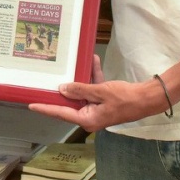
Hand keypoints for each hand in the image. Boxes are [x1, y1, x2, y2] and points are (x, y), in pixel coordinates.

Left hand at [29, 55, 166, 132]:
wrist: (147, 98)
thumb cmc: (124, 98)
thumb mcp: (100, 92)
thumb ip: (80, 90)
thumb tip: (62, 89)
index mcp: (87, 119)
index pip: (61, 113)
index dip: (46, 108)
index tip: (31, 104)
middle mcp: (90, 116)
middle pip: (71, 102)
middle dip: (63, 88)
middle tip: (47, 80)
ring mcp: (97, 108)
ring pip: (83, 92)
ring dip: (82, 77)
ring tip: (76, 63)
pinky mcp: (105, 101)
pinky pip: (94, 88)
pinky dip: (93, 76)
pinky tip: (93, 60)